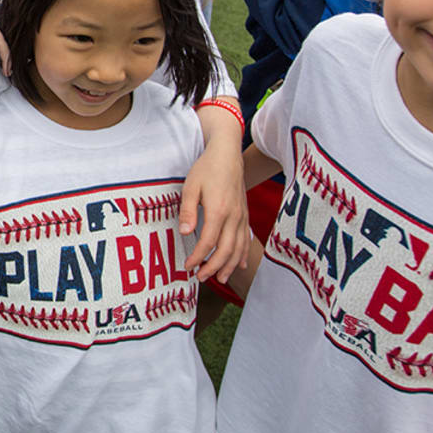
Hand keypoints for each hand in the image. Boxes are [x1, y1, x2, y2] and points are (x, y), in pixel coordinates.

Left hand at [180, 116, 249, 282]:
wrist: (228, 154)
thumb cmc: (207, 169)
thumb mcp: (190, 186)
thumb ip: (188, 210)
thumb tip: (185, 233)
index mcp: (218, 210)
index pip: (208, 242)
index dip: (198, 257)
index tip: (187, 266)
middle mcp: (233, 216)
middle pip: (226, 250)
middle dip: (213, 267)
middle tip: (200, 278)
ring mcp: (242, 216)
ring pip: (239, 248)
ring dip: (230, 266)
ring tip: (219, 279)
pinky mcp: (245, 214)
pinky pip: (247, 239)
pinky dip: (244, 255)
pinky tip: (241, 265)